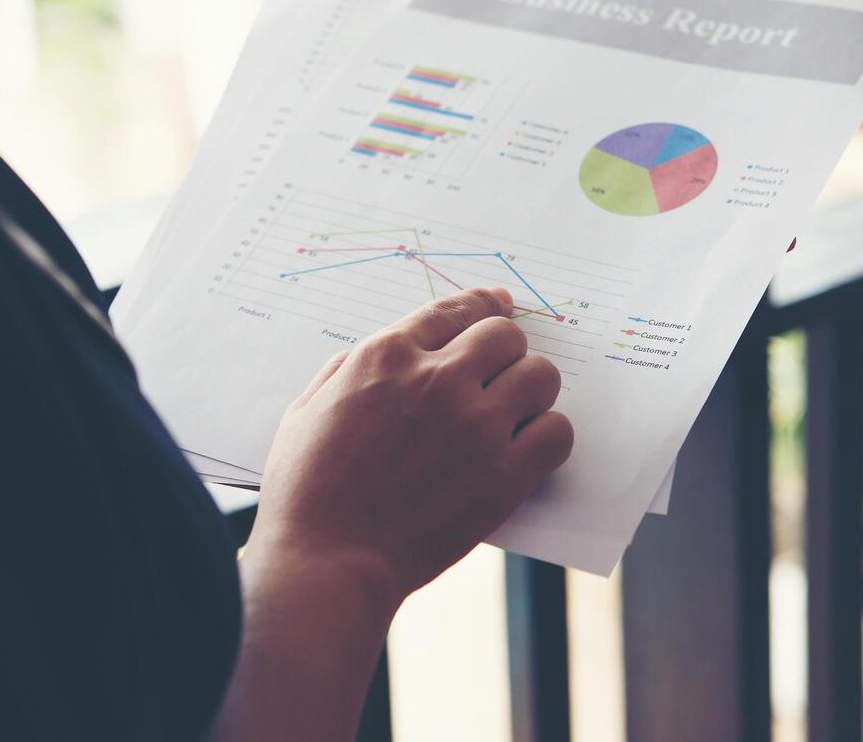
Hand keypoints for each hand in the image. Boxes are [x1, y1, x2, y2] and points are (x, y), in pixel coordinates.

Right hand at [244, 287, 572, 611]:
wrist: (328, 559)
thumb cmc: (306, 491)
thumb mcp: (307, 408)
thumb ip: (347, 370)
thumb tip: (387, 355)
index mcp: (386, 356)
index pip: (454, 309)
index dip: (485, 304)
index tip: (501, 305)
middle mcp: (437, 378)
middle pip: (505, 335)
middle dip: (504, 351)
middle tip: (499, 375)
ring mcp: (475, 424)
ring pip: (541, 376)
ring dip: (531, 390)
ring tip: (515, 413)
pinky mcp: (503, 474)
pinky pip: (557, 432)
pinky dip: (548, 436)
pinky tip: (527, 449)